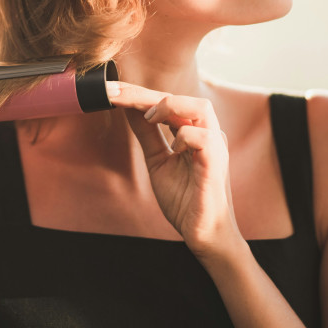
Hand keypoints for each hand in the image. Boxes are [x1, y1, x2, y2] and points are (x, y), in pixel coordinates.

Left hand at [108, 81, 242, 258]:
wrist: (204, 235)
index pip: (169, 102)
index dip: (139, 95)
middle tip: (114, 95)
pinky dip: (184, 136)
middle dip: (146, 94)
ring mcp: (215, 148)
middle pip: (183, 98)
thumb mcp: (157, 161)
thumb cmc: (185, 200)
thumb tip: (129, 108)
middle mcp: (208, 134)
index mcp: (195, 132)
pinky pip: (204, 138)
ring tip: (147, 118)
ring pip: (201, 107)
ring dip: (169, 107)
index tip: (110, 92)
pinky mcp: (216, 165)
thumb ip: (147, 134)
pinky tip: (173, 148)